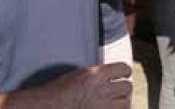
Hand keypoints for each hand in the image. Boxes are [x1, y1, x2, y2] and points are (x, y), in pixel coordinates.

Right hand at [8, 63, 132, 108]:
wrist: (46, 106)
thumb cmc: (59, 91)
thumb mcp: (80, 74)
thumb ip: (99, 74)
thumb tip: (114, 75)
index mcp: (96, 74)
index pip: (124, 68)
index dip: (124, 72)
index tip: (123, 76)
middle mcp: (101, 89)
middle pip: (128, 87)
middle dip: (124, 89)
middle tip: (118, 92)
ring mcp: (101, 106)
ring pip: (126, 103)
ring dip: (122, 103)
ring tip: (115, 103)